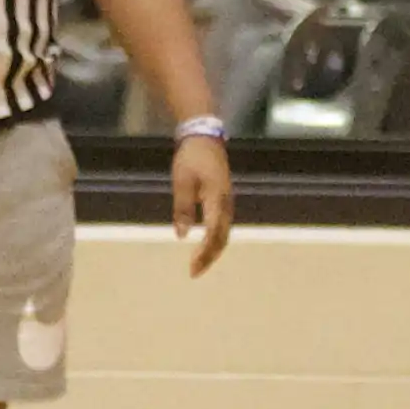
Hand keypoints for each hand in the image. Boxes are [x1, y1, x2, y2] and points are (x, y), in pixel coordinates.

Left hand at [170, 129, 235, 270]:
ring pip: (224, 233)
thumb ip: (182, 209)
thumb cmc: (191, 157)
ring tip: (199, 264)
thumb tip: (182, 236)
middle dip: (209, 257)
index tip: (191, 267)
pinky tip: (205, 246)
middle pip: (222, 238)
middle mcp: (226, 203)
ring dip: (213, 250)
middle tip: (194, 272)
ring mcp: (227, 202)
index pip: (213, 234)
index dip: (204, 253)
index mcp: (216, 199)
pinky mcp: (224, 199)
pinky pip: (223, 225)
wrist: (205, 136)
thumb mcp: (181, 182)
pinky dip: (215, 239)